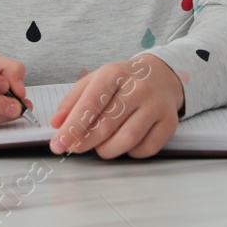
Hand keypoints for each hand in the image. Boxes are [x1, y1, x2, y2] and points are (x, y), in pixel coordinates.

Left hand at [46, 54, 183, 159]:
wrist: (161, 75)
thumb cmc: (122, 81)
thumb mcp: (95, 81)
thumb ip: (73, 101)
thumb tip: (56, 123)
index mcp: (115, 73)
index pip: (90, 103)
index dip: (72, 127)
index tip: (58, 144)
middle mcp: (138, 87)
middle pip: (107, 124)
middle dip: (85, 141)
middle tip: (74, 147)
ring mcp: (156, 105)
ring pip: (127, 140)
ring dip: (107, 150)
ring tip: (99, 146)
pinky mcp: (169, 122)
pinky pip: (145, 149)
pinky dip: (130, 152)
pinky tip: (124, 143)